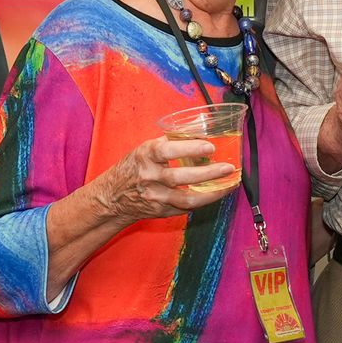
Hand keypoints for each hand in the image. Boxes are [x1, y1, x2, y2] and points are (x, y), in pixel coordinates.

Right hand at [92, 136, 236, 219]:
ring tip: (229, 183)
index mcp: (145, 156)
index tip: (210, 148)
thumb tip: (200, 132)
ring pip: (187, 198)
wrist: (112, 197)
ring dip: (211, 192)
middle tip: (228, 168)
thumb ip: (169, 142)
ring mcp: (155, 197)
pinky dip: (203, 200)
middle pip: (181, 177)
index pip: (168, 151)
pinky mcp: (161, 210)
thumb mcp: (144, 149)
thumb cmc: (132, 168)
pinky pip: (186, 207)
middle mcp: (149, 177)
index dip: (190, 149)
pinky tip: (216, 192)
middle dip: (208, 173)